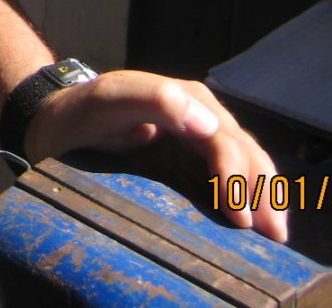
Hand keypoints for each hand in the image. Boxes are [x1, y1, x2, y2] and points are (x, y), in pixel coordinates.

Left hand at [29, 70, 288, 241]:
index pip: (224, 140)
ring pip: (244, 164)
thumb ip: (156, 99)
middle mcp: (200, 117)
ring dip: (263, 196)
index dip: (237, 176)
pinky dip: (245, 196)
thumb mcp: (112, 98)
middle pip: (244, 153)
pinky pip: (225, 177)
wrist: (56, 123)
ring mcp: (196, 140)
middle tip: (272, 233)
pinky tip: (254, 220)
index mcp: (188, 99)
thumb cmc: (83, 110)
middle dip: (262, 192)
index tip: (241, 215)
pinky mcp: (187, 160)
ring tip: (275, 232)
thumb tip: (206, 125)